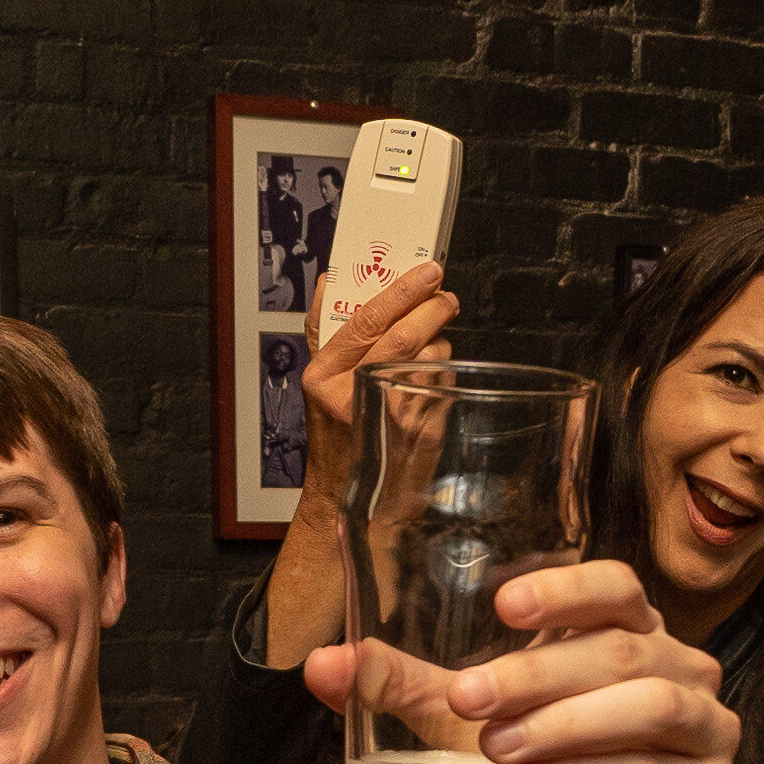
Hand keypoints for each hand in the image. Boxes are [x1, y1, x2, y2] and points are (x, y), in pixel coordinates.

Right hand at [292, 254, 455, 470]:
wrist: (351, 490)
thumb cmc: (335, 433)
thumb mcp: (317, 381)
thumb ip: (322, 329)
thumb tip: (327, 281)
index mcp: (326, 377)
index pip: (368, 320)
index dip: (402, 290)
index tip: (426, 272)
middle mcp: (359, 394)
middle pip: (406, 335)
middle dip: (433, 308)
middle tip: (445, 297)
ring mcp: (395, 414)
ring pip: (433, 356)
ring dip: (441, 342)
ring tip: (430, 347)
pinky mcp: (424, 430)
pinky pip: (446, 382)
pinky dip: (444, 372)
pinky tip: (430, 380)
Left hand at [304, 558, 733, 763]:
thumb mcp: (471, 725)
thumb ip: (406, 690)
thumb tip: (319, 664)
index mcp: (633, 634)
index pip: (617, 587)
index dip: (567, 590)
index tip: (503, 607)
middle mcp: (683, 671)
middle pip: (621, 651)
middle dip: (537, 673)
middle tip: (468, 698)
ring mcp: (706, 732)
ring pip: (648, 707)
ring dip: (564, 725)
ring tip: (496, 750)